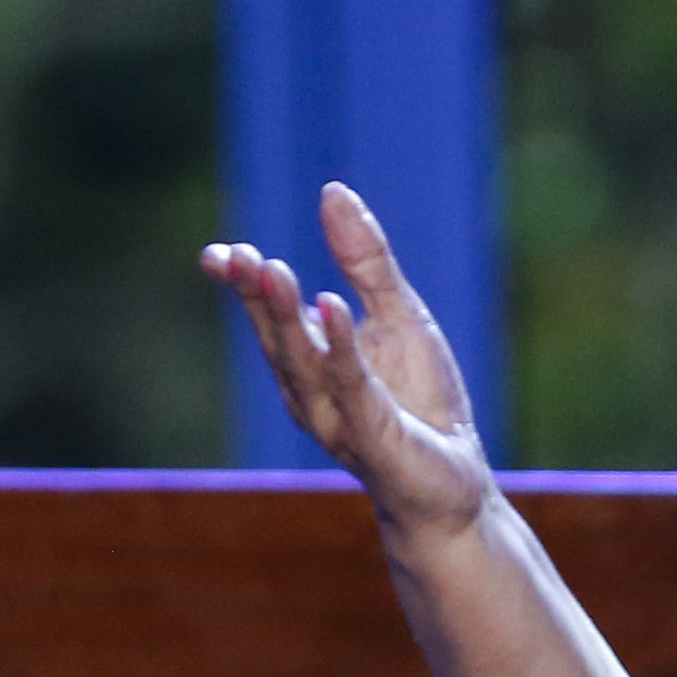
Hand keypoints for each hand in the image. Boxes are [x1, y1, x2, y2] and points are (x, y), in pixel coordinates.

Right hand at [199, 182, 494, 540]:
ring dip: (285, 316)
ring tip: (272, 270)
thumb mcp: (400, 316)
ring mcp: (339, 418)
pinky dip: (340, 348)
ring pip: (305, 361)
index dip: (243, 285)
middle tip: (237, 255)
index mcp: (313, 360)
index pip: (269, 316)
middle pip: (277, 335)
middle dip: (256, 296)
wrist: (455, 485)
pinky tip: (331, 307)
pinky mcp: (374, 438)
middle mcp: (312, 391)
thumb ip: (365, 261)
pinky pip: (353, 387)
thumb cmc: (422, 405)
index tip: (221, 254)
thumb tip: (332, 191)